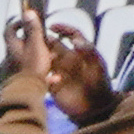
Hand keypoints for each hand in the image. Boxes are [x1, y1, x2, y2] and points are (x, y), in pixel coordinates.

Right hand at [4, 9, 111, 123]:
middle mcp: (69, 60)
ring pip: (46, 60)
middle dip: (45, 42)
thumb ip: (88, 51)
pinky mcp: (53, 85)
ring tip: (35, 59)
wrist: (94, 108)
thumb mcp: (97, 66)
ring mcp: (60, 72)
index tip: (52, 26)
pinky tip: (37, 75)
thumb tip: (75, 41)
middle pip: (54, 46)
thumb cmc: (98, 84)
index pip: (72, 34)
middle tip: (35, 41)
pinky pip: (43, 77)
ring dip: (40, 58)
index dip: (63, 28)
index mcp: (81, 52)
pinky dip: (39, 75)